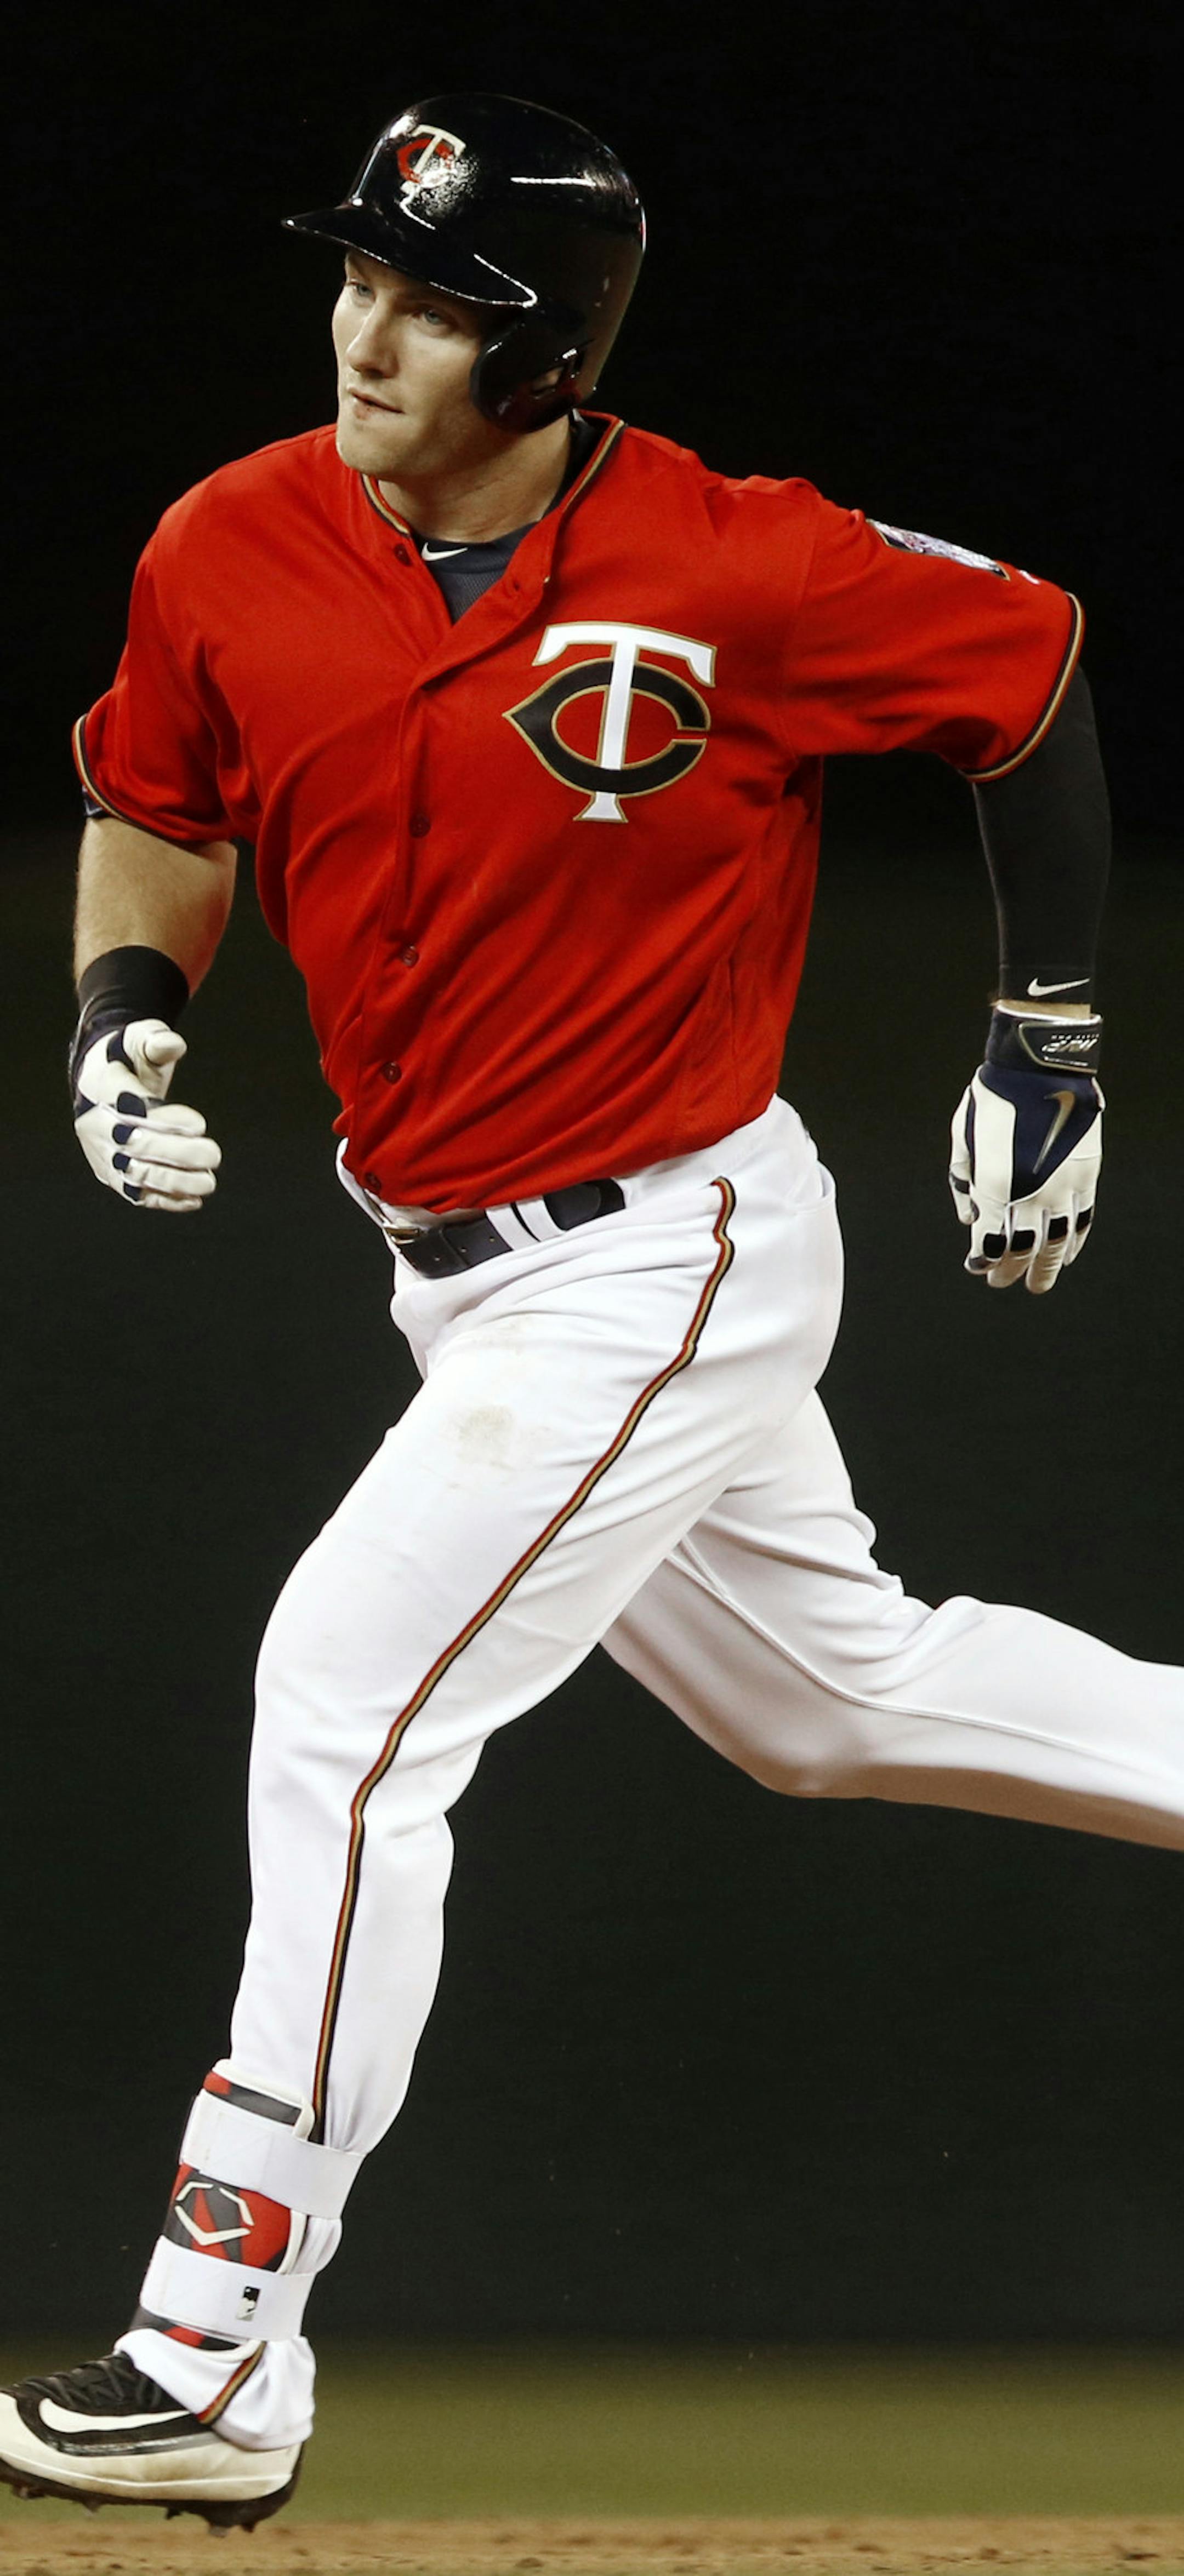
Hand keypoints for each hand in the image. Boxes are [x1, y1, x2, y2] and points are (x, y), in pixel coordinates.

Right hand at [72, 1017, 221, 1212]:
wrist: (96, 1083)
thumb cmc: (127, 1058)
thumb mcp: (138, 1039)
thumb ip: (155, 1040)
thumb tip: (173, 1044)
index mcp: (100, 1090)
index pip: (132, 1110)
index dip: (166, 1120)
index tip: (200, 1124)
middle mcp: (94, 1125)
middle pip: (134, 1146)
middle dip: (177, 1153)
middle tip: (215, 1155)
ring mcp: (100, 1154)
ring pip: (134, 1175)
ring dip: (173, 1182)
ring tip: (209, 1182)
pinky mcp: (109, 1174)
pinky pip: (134, 1193)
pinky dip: (164, 1200)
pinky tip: (193, 1201)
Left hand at [949, 1059, 1102, 1292]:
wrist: (1039, 1066)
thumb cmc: (992, 1099)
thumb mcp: (962, 1137)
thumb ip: (963, 1182)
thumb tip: (968, 1218)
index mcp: (995, 1185)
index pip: (990, 1241)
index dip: (984, 1261)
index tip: (977, 1268)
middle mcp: (1031, 1192)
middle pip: (1022, 1249)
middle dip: (1009, 1270)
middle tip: (1000, 1282)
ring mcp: (1063, 1185)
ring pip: (1056, 1242)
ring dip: (1046, 1267)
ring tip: (1037, 1283)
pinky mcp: (1086, 1175)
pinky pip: (1083, 1219)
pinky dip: (1074, 1242)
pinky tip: (1067, 1256)